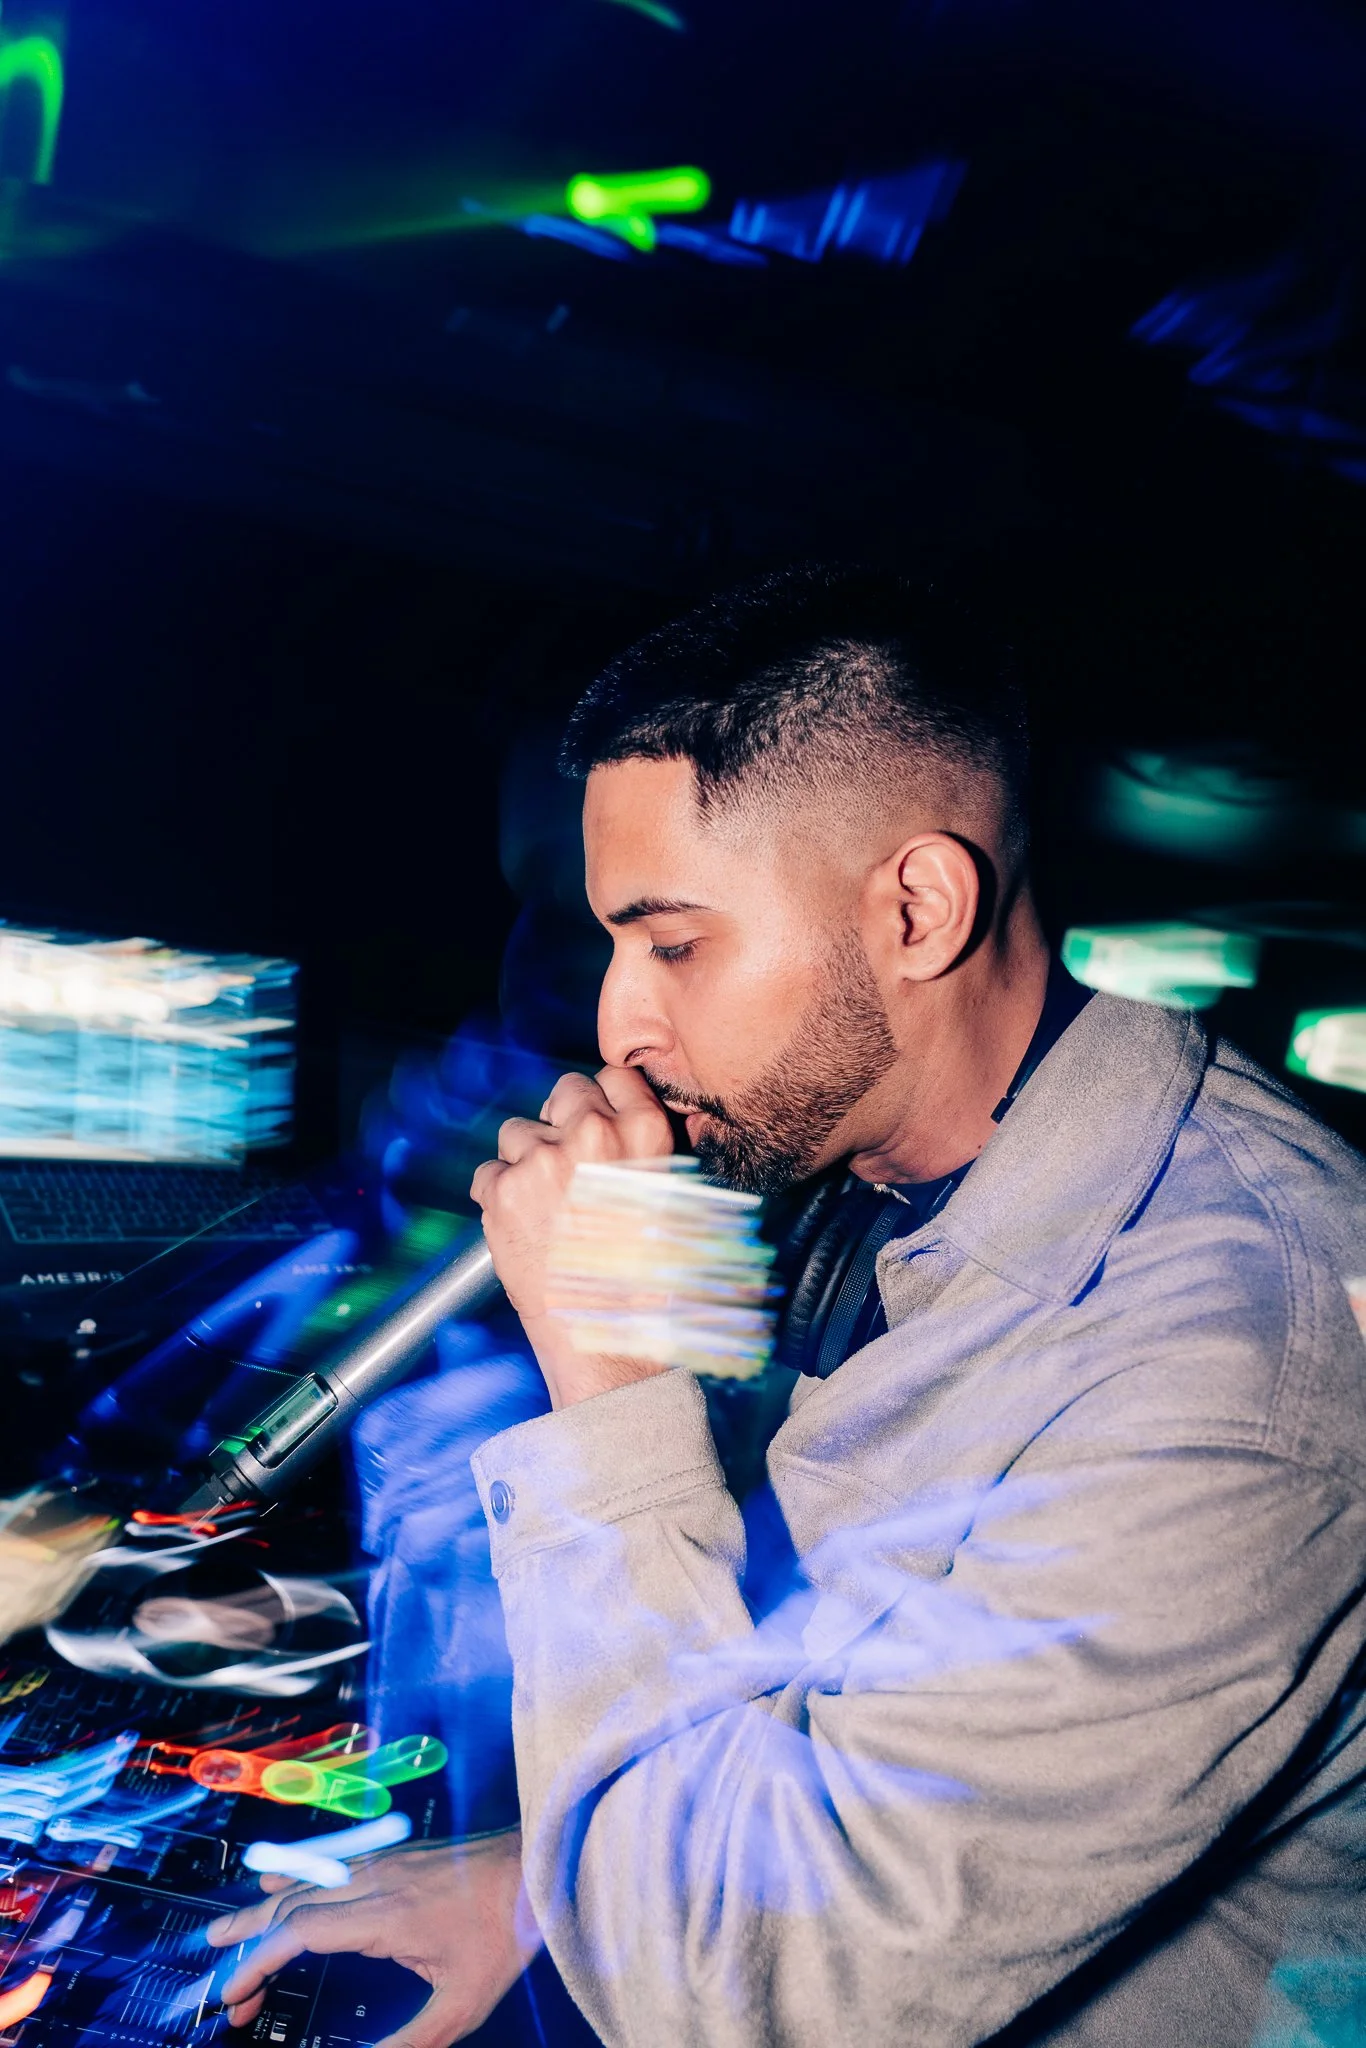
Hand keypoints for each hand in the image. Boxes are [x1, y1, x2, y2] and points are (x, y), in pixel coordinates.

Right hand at [206, 1832, 537, 2047]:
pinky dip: (294, 1879)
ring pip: (308, 1879)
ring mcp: (384, 1861)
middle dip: (248, 1940)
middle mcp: (376, 1879)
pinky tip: (277, 1885)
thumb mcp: (464, 2002)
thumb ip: (413, 2043)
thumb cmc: (507, 1928)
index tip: (234, 1993)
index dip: (259, 1961)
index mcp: (386, 1914)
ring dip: (265, 1909)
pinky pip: (330, 1863)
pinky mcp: (395, 1854)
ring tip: (229, 1934)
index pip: (301, 1933)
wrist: (538, 1864)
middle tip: (218, 1975)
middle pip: (292, 1903)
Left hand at [471, 1066, 673, 1406]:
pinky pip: (487, 1174)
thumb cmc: (655, 1285)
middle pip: (564, 1092)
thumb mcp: (675, 1202)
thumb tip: (621, 1123)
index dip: (604, 1102)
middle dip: (563, 1123)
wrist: (615, 1346)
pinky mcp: (501, 1194)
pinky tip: (524, 1228)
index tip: (600, 1126)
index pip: (614, 1076)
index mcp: (645, 1133)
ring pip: (517, 1131)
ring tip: (547, 1206)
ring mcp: (541, 1161)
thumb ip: (647, 1152)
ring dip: (526, 1159)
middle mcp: (592, 1135)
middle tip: (570, 1168)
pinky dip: (498, 1196)